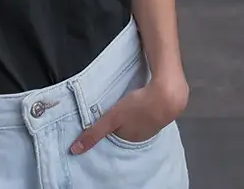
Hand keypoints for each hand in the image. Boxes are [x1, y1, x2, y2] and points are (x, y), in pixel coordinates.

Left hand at [70, 77, 188, 153]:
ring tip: (127, 101)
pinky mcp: (161, 109)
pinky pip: (148, 109)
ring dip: (132, 111)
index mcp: (131, 139)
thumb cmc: (139, 107)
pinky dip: (143, 105)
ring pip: (137, 118)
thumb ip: (94, 132)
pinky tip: (141, 97)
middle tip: (115, 108)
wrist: (168, 93)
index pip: (115, 135)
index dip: (109, 126)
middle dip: (121, 120)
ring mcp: (154, 122)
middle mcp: (143, 134)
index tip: (104, 118)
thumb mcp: (112, 119)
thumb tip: (75, 150)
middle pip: (126, 128)